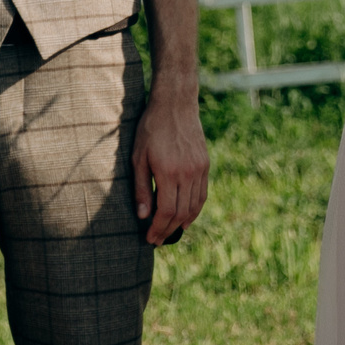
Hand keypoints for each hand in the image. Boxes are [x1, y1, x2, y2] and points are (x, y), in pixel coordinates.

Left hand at [131, 79, 209, 245]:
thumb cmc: (151, 129)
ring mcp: (199, 169)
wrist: (175, 104)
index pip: (166, 212)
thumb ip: (141, 188)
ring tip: (170, 232)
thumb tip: (143, 216)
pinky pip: (202, 194)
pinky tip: (186, 217)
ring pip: (195, 206)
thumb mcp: (138, 157)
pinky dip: (195, 209)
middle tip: (158, 240)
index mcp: (169, 172)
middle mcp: (188, 173)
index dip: (158, 229)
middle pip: (181, 213)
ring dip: (183, 223)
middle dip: (169, 230)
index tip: (150, 239)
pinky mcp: (205, 164)